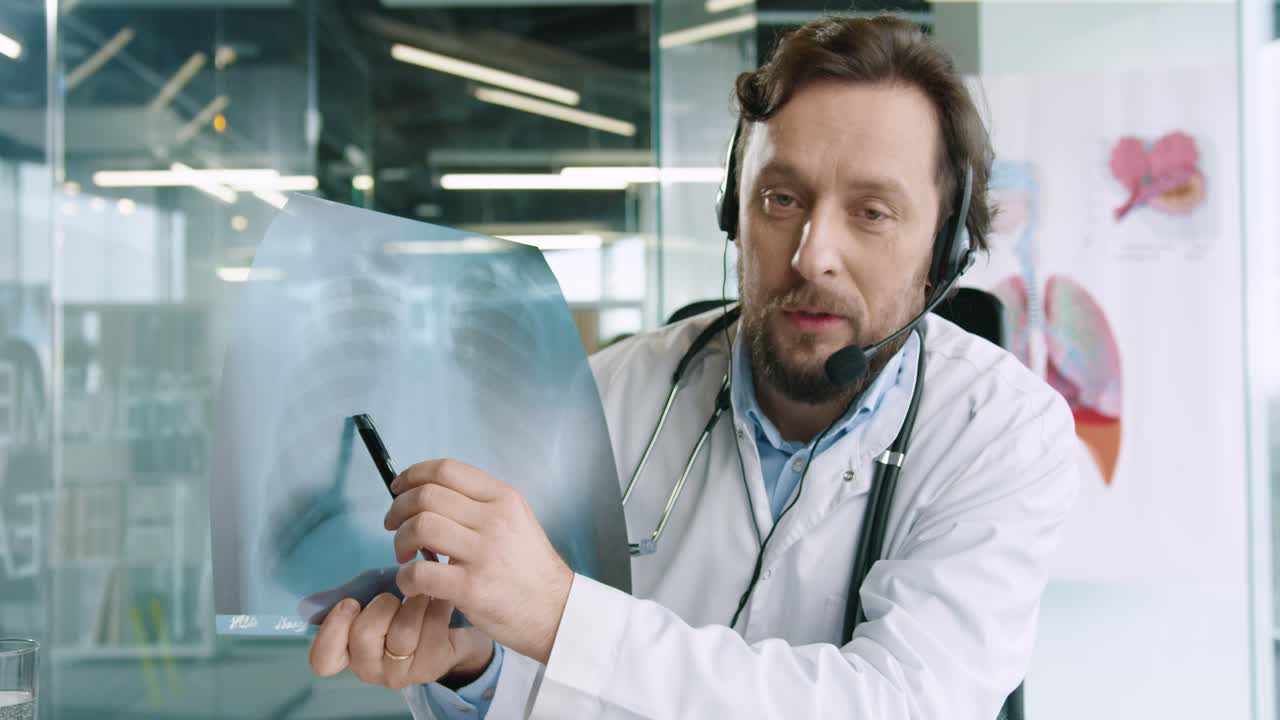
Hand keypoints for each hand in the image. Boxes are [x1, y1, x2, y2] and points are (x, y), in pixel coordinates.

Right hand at [308, 593, 494, 689]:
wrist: (449, 619)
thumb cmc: (403, 605)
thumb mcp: (371, 596)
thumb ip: (344, 598)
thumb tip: (307, 606)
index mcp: (347, 652)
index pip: (323, 660)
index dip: (333, 629)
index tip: (351, 603)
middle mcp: (369, 669)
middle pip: (363, 635)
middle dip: (383, 604)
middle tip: (396, 597)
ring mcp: (400, 674)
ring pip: (401, 633)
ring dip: (414, 603)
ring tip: (422, 596)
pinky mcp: (430, 668)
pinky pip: (431, 630)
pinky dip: (436, 606)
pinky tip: (439, 602)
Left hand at [385, 459, 573, 663]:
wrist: (555, 610)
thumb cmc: (529, 568)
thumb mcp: (516, 520)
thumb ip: (479, 504)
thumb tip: (429, 494)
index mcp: (503, 498)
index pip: (446, 470)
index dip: (412, 475)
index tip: (399, 488)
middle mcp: (494, 519)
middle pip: (426, 496)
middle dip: (398, 509)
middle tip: (394, 526)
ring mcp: (483, 552)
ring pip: (420, 526)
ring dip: (399, 540)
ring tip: (404, 554)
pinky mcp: (471, 587)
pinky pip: (419, 571)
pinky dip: (405, 577)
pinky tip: (412, 583)